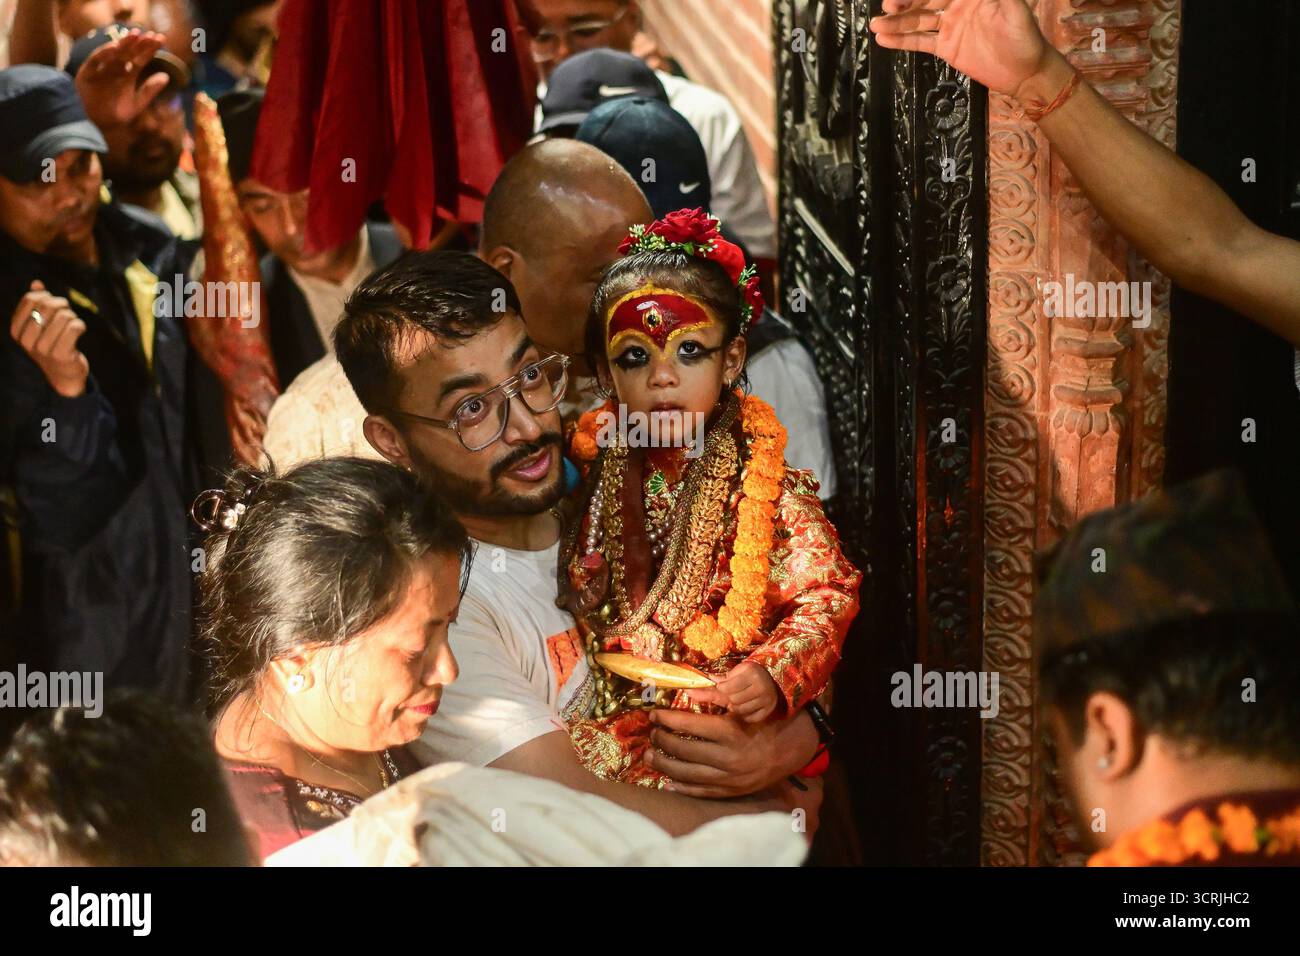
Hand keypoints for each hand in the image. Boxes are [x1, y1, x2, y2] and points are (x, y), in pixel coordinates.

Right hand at [9, 281, 89, 397]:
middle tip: (67, 313)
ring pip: (64, 315)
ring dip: (73, 316)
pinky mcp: (61, 355)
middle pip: (48, 305)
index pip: (30, 299)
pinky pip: (75, 327)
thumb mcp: (40, 324)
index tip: (53, 306)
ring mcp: (43, 349)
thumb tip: (37, 283)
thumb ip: (37, 304)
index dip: (46, 297)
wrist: (63, 374)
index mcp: (16, 330)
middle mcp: (26, 341)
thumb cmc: (52, 344)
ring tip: (72, 325)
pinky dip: (80, 325)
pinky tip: (79, 331)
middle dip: (62, 305)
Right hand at [74, 29, 169, 130]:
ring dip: (124, 44)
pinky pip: (96, 60)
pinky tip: (115, 48)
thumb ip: (149, 90)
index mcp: (128, 74)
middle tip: (150, 34)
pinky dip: (104, 53)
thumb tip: (166, 77)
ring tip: (135, 35)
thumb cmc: (118, 114)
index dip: (150, 49)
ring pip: (113, 53)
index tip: (161, 39)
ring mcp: (102, 69)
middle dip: (139, 43)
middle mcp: (115, 69)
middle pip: (129, 53)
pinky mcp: (87, 72)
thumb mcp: (138, 103)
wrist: (100, 126)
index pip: (141, 58)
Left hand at [644, 706, 819, 797]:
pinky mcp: (730, 792)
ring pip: (686, 774)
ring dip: (664, 765)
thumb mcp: (743, 708)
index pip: (688, 724)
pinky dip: (681, 787)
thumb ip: (716, 700)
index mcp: (730, 732)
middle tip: (652, 735)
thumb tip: (686, 692)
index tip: (654, 714)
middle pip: (683, 750)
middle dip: (662, 741)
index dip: (667, 719)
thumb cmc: (765, 722)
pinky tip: (668, 781)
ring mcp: (728, 778)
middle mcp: (727, 757)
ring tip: (650, 756)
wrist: (791, 750)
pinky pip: (700, 792)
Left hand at [689, 661, 779, 722]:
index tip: (723, 687)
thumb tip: (696, 685)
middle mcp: (761, 686)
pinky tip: (748, 707)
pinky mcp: (768, 711)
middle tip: (733, 693)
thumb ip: (718, 681)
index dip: (722, 688)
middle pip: (733, 700)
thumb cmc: (749, 675)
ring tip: (741, 700)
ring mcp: (767, 700)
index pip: (726, 687)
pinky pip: (749, 718)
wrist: (772, 679)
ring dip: (736, 707)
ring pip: (740, 710)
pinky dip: (745, 715)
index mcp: (751, 673)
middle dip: (730, 698)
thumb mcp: (736, 672)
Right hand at [869, 0, 1056, 99]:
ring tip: (876, 24)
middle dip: (905, 2)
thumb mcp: (1013, 8)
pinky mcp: (945, 47)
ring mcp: (949, 26)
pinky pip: (920, 42)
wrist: (1025, 72)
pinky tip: (884, 39)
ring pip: (918, 20)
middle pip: (925, 0)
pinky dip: (902, 41)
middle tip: (888, 6)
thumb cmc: (1025, 36)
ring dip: (897, 22)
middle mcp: (957, 4)